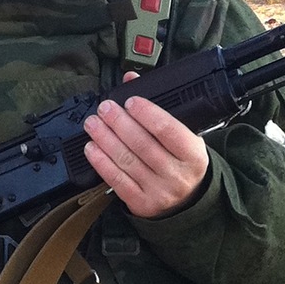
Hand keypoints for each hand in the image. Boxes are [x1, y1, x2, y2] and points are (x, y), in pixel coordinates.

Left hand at [82, 79, 209, 218]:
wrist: (188, 200)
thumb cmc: (183, 162)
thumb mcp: (184, 136)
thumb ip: (159, 109)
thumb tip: (131, 80)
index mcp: (193, 154)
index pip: (168, 130)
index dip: (146, 113)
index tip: (130, 100)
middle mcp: (177, 174)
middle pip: (143, 144)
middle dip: (119, 123)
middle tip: (104, 108)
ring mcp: (159, 191)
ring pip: (127, 161)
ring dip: (105, 139)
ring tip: (93, 123)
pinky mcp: (142, 203)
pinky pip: (117, 180)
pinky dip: (101, 162)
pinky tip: (91, 148)